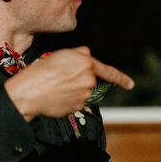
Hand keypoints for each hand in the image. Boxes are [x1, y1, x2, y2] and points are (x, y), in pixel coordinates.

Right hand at [4, 47, 133, 119]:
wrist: (29, 93)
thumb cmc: (41, 71)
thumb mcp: (61, 54)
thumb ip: (79, 54)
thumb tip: (87, 56)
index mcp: (86, 63)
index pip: (108, 71)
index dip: (120, 78)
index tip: (130, 84)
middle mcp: (89, 80)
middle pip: (90, 79)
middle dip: (80, 78)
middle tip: (60, 76)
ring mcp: (84, 95)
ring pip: (83, 91)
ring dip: (74, 89)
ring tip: (56, 86)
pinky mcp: (78, 107)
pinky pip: (77, 102)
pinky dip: (69, 99)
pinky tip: (57, 96)